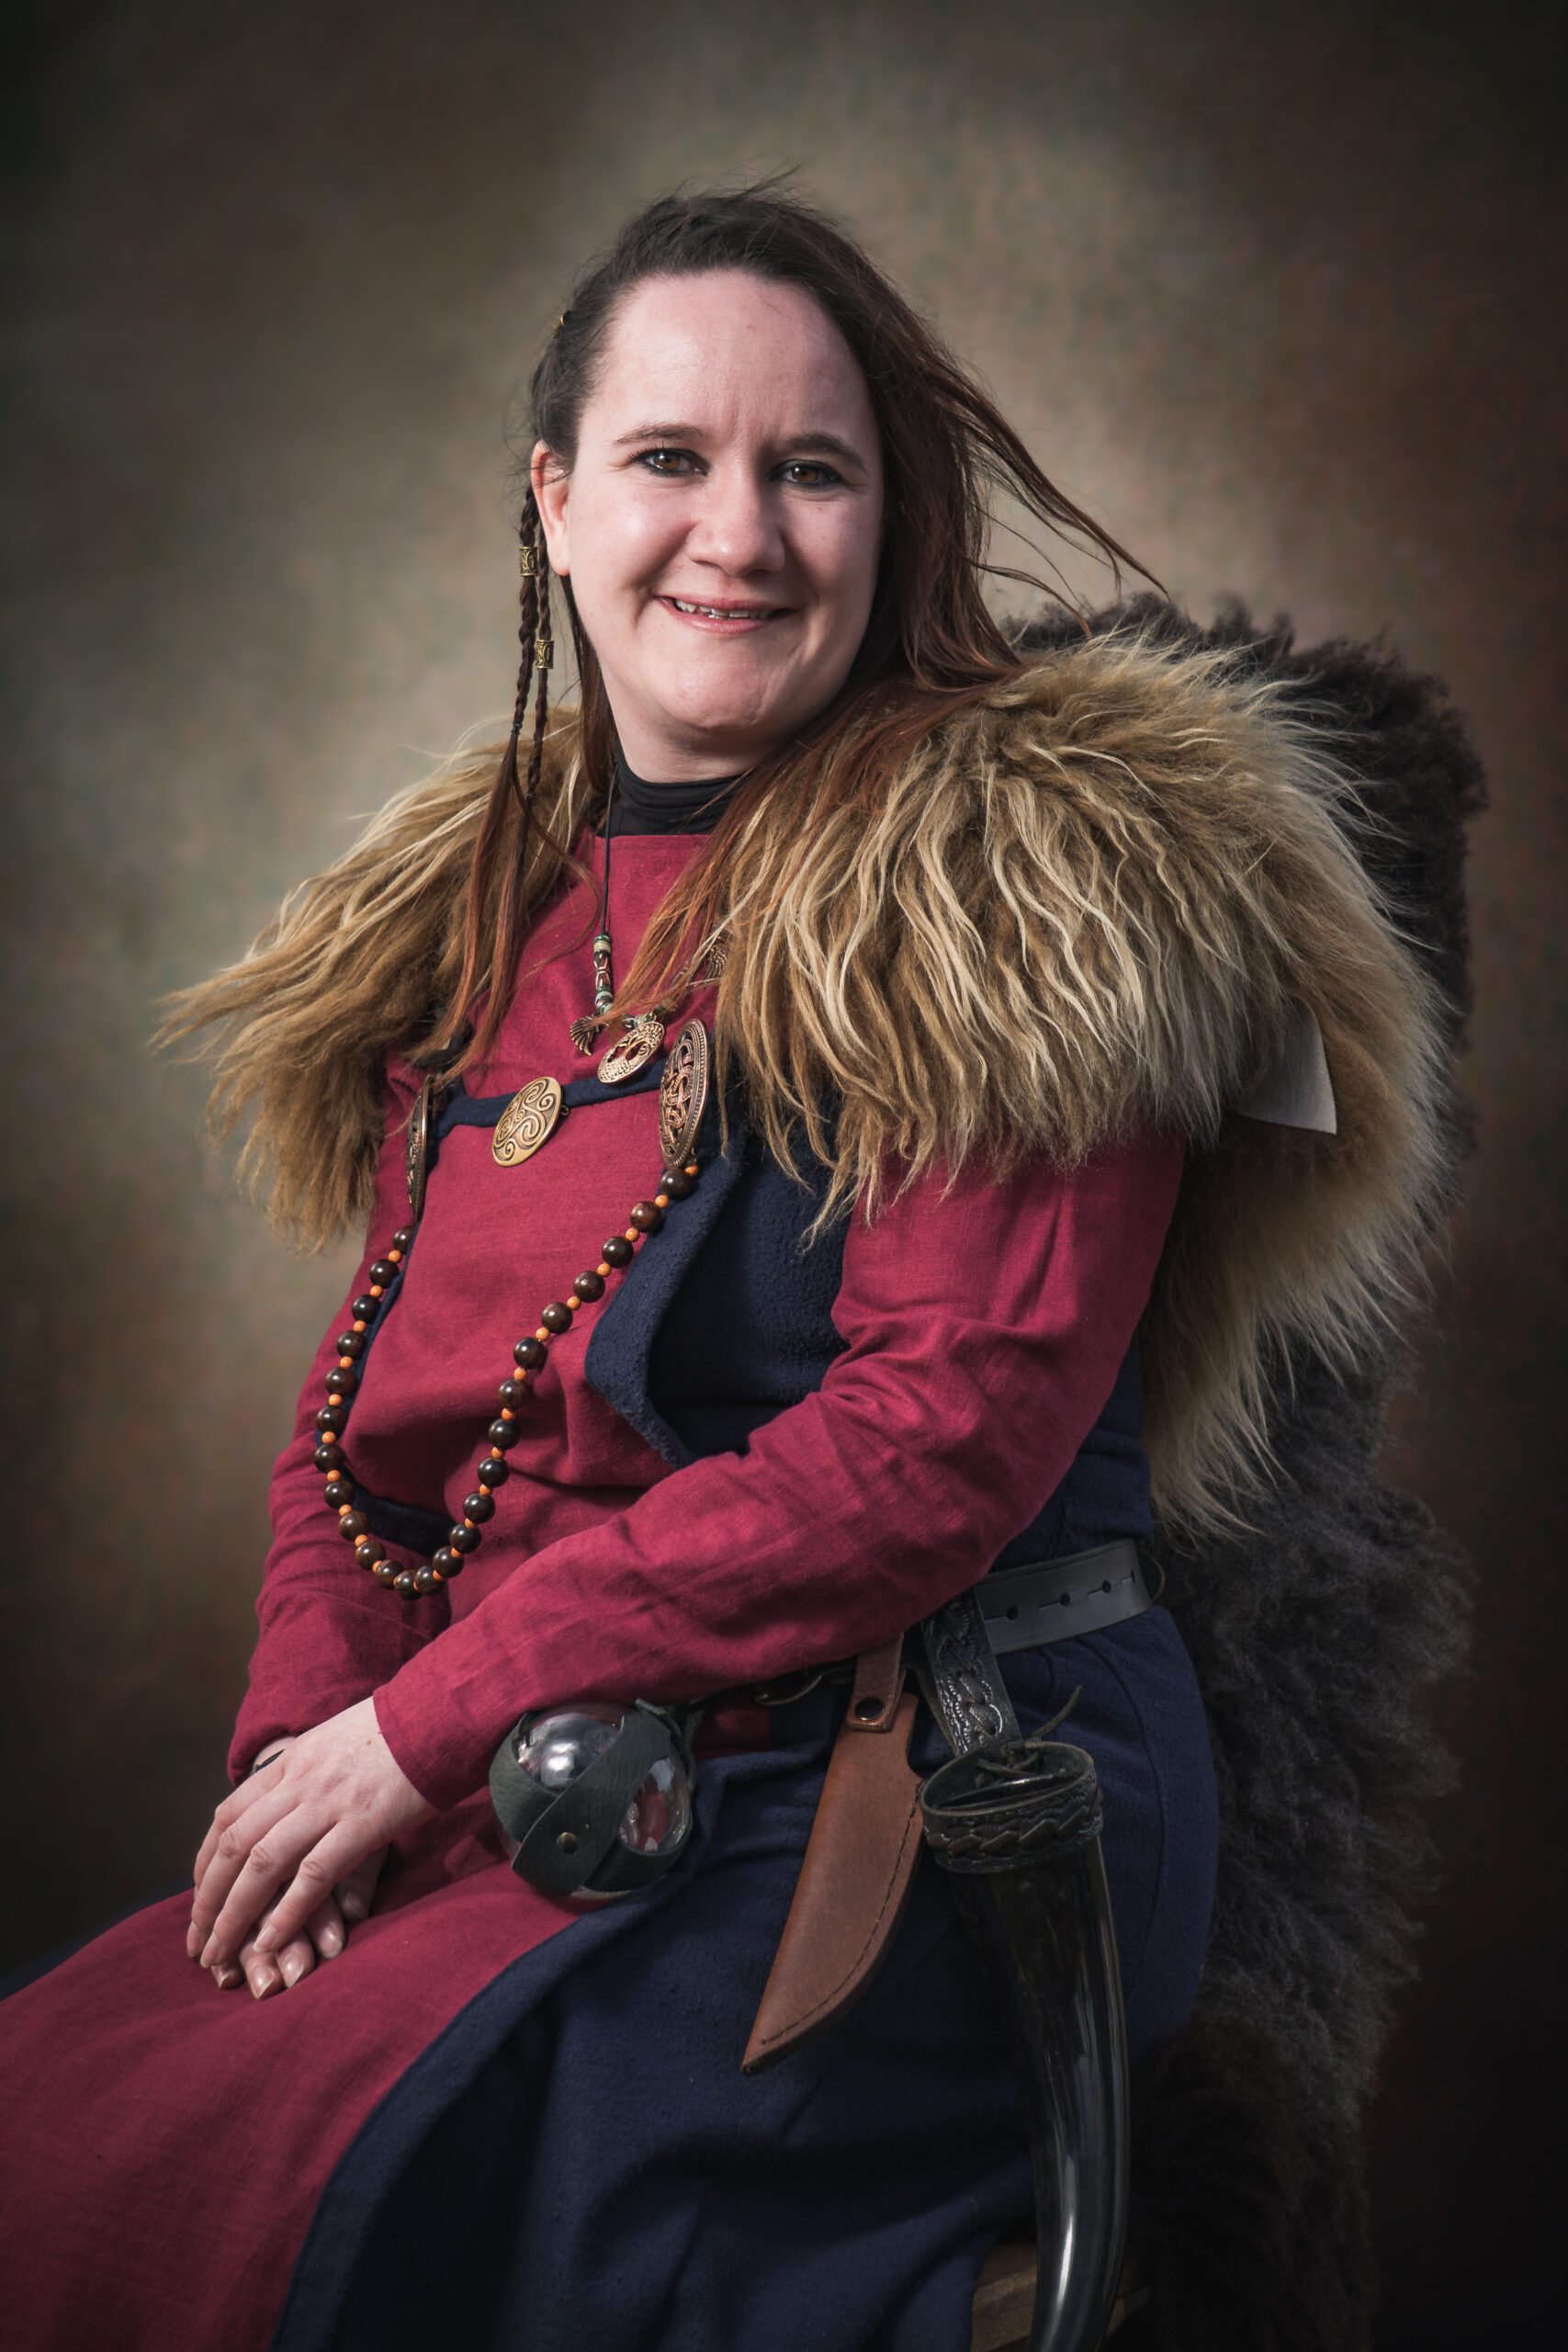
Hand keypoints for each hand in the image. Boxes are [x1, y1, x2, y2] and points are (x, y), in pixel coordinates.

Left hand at [189, 1698, 433, 1976]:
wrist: (439, 1710)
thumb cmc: (398, 1730)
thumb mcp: (337, 1742)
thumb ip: (310, 1773)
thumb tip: (293, 1806)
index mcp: (292, 1760)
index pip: (228, 1815)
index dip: (206, 1862)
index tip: (199, 1896)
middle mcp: (300, 1781)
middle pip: (236, 1845)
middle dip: (209, 1899)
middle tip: (198, 1941)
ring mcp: (329, 1802)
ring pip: (263, 1864)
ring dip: (235, 1915)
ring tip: (221, 1954)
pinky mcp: (363, 1823)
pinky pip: (313, 1874)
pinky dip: (287, 1912)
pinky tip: (271, 1942)